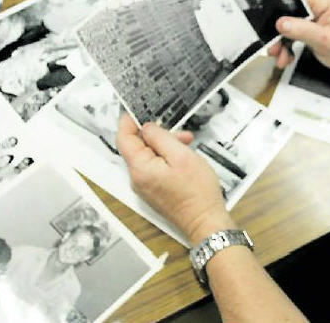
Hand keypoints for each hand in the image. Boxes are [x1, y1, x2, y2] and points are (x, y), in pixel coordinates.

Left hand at [116, 114, 235, 244]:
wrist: (205, 220)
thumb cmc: (197, 192)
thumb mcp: (181, 155)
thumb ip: (160, 138)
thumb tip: (146, 127)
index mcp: (140, 168)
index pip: (124, 138)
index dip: (129, 121)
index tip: (137, 109)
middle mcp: (138, 178)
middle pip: (138, 146)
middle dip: (157, 135)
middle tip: (180, 133)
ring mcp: (145, 186)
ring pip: (148, 156)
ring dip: (166, 146)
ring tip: (187, 146)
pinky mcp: (154, 190)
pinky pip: (154, 167)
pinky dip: (167, 158)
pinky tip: (184, 158)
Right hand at [270, 0, 329, 71]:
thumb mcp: (326, 40)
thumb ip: (303, 30)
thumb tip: (282, 23)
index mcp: (322, 1)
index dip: (280, 12)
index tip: (272, 28)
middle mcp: (315, 6)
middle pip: (287, 14)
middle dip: (278, 33)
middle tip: (273, 49)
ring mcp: (311, 18)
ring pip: (287, 26)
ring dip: (281, 43)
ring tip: (280, 58)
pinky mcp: (308, 28)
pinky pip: (291, 34)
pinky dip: (286, 47)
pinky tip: (286, 57)